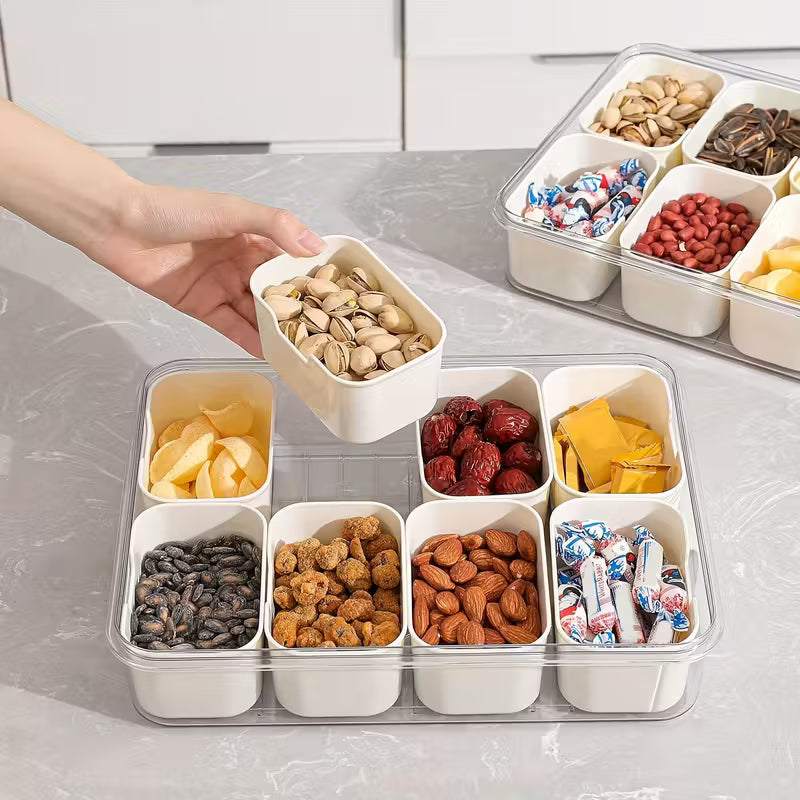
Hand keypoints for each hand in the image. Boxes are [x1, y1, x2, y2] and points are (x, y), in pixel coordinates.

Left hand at [85, 183, 323, 356]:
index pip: (291, 260)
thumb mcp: (231, 210)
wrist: (118, 224)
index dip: (312, 277)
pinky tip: (271, 354)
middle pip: (276, 292)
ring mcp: (222, 286)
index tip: (338, 297)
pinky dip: (250, 340)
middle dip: (298, 311)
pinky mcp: (201, 306)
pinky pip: (232, 327)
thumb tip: (314, 245)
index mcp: (253, 236)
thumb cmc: (173, 209)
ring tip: (303, 350)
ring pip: (257, 313)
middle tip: (326, 333)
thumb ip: (275, 225)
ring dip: (277, 331)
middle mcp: (241, 262)